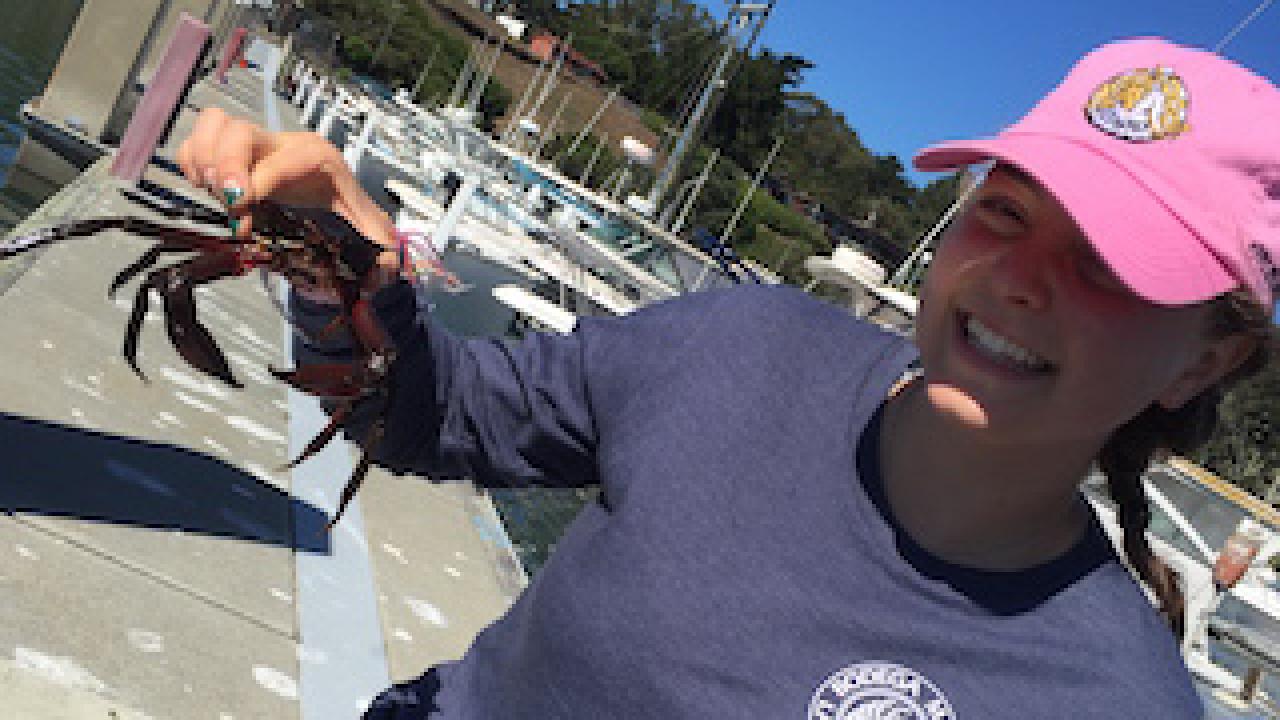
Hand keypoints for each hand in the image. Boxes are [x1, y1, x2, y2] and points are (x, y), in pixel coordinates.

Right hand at [175, 108, 400, 299]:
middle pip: (240, 131)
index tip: (243, 218)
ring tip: (215, 196)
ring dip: (204, 161)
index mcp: (316, 158)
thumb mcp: (371, 229)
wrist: (332, 191)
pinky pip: (200, 138)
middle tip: (228, 205)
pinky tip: (204, 188)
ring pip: (215, 124)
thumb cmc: (346, 207)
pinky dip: (191, 160)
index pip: (278, 160)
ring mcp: (256, 142)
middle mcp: (283, 143)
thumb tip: (383, 273)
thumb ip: (380, 249)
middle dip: (225, 168)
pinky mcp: (233, 148)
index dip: (254, 184)